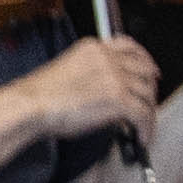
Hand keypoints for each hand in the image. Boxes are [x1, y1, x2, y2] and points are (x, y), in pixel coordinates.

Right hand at [37, 31, 163, 144]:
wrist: (31, 106)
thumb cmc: (40, 95)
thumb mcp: (68, 70)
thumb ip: (92, 72)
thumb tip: (109, 91)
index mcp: (94, 48)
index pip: (129, 45)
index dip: (145, 58)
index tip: (150, 68)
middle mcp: (108, 59)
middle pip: (144, 69)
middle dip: (151, 87)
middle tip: (149, 101)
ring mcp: (115, 77)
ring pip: (147, 94)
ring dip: (148, 112)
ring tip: (142, 127)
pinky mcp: (119, 99)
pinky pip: (143, 114)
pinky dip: (146, 128)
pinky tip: (140, 137)